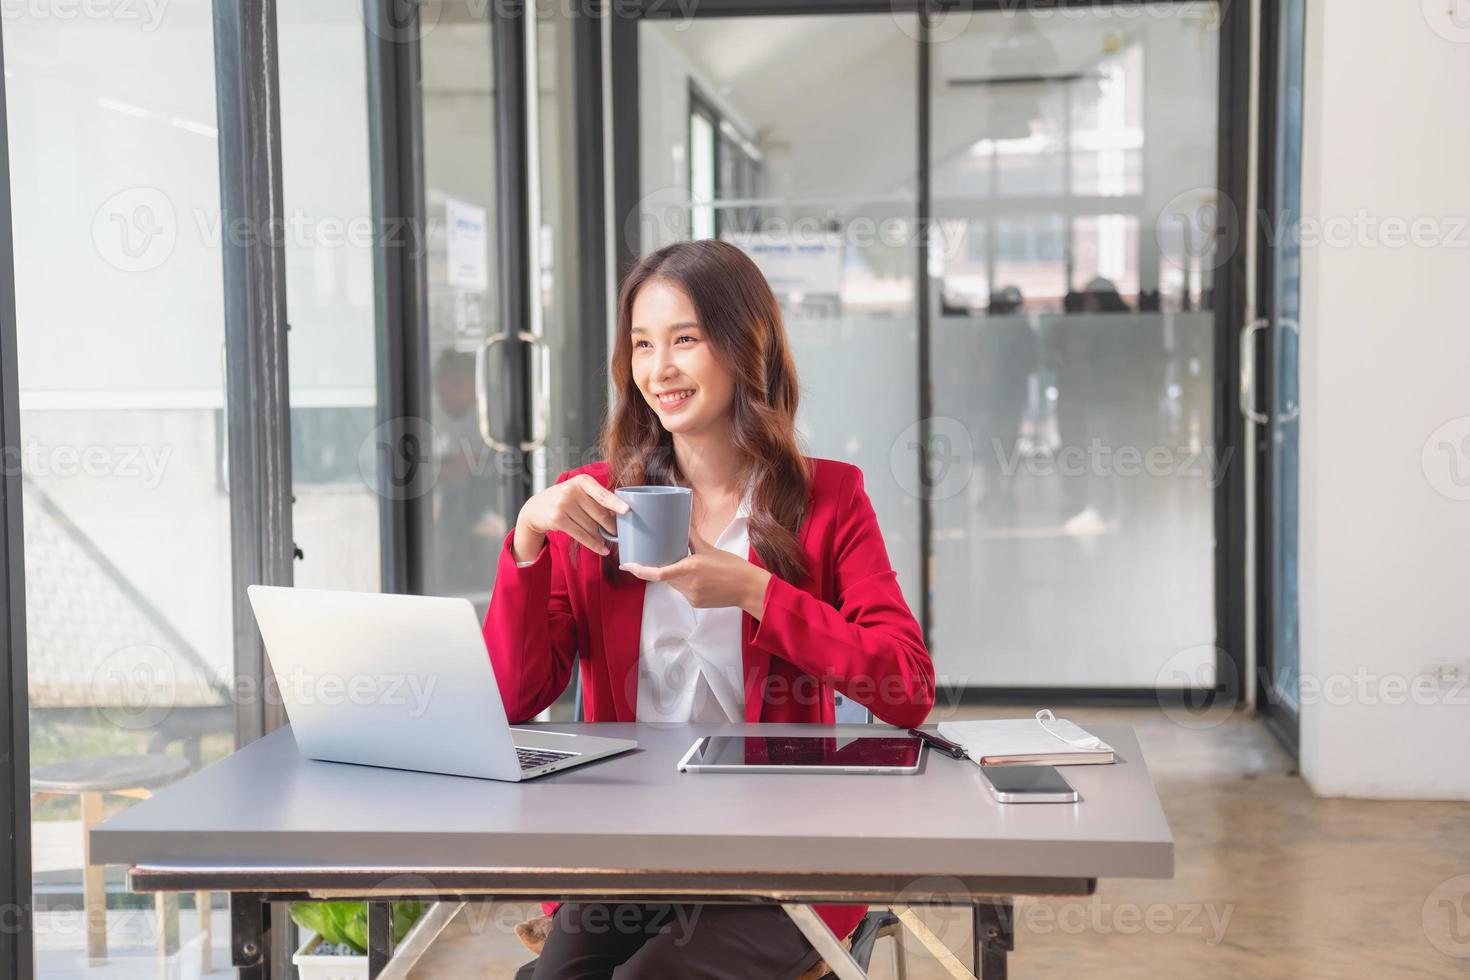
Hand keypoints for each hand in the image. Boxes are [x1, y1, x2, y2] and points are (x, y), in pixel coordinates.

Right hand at [514, 474, 628, 559]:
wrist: (535, 508)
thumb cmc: (563, 500)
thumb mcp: (578, 492)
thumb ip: (596, 498)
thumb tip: (619, 515)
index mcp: (582, 481)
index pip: (602, 494)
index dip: (616, 503)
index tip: (627, 510)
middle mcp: (572, 490)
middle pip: (599, 514)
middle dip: (610, 526)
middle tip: (616, 533)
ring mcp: (563, 504)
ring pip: (591, 526)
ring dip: (600, 537)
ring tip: (605, 541)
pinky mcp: (558, 519)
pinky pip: (581, 535)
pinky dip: (593, 544)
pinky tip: (601, 549)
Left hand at [621, 528, 772, 617]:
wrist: (749, 589)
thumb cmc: (732, 566)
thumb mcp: (709, 548)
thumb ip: (691, 536)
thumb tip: (680, 520)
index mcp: (691, 568)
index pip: (659, 573)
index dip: (640, 570)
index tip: (627, 566)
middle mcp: (689, 584)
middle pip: (664, 577)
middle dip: (658, 567)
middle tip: (651, 557)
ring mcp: (691, 596)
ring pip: (673, 585)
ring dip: (672, 575)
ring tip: (684, 564)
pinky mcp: (696, 604)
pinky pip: (683, 592)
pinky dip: (683, 583)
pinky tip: (697, 578)